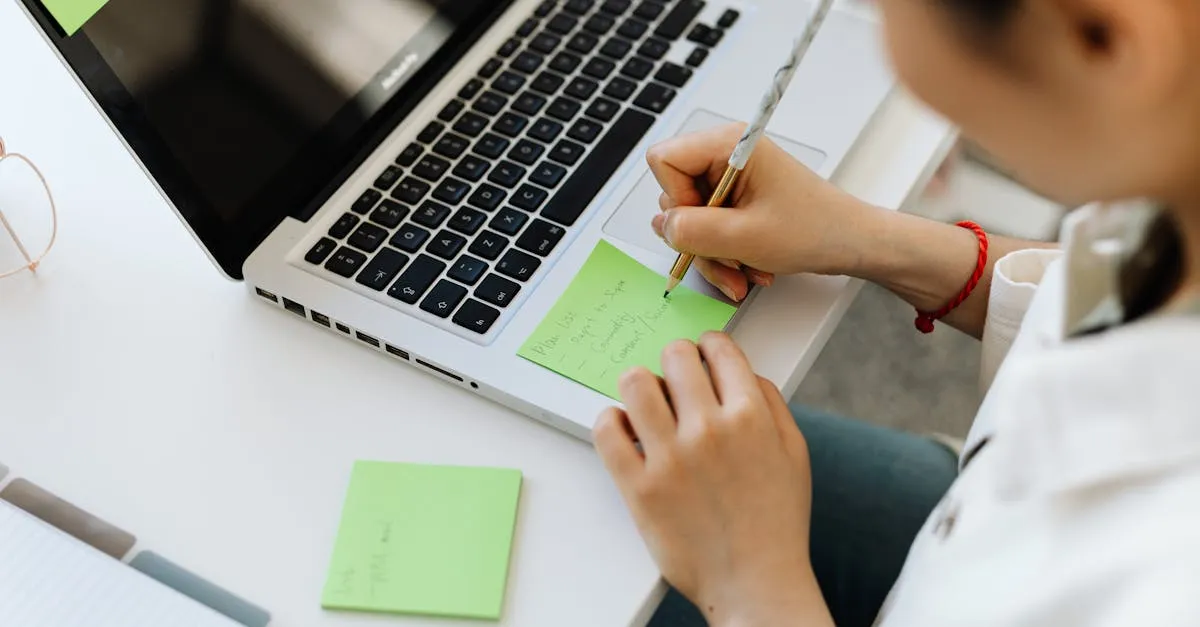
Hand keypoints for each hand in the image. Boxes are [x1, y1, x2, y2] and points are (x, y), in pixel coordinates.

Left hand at [594, 334, 830, 626]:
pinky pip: (607, 429)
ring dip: (641, 385)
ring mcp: (670, 458)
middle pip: (675, 357)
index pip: (719, 349)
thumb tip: (744, 372)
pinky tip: (626, 431)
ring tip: (647, 404)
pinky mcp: (638, 486)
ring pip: (635, 382)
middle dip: (676, 362)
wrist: (754, 583)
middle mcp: (709, 429)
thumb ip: (772, 404)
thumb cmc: (776, 522)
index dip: (709, 346)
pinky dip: (612, 421)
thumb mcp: (794, 454)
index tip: (702, 353)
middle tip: (675, 381)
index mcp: (750, 417)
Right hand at [647, 122, 875, 301]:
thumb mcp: (745, 237)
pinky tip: (747, 265)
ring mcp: (728, 178)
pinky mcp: (734, 198)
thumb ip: (693, 230)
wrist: (849, 242)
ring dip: (712, 253)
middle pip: (674, 195)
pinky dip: (722, 252)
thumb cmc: (814, 229)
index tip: (703, 224)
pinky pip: (708, 227)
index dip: (675, 199)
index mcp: (728, 144)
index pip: (664, 161)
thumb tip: (662, 226)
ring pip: (690, 218)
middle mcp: (725, 155)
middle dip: (697, 237)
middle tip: (726, 258)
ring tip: (743, 270)